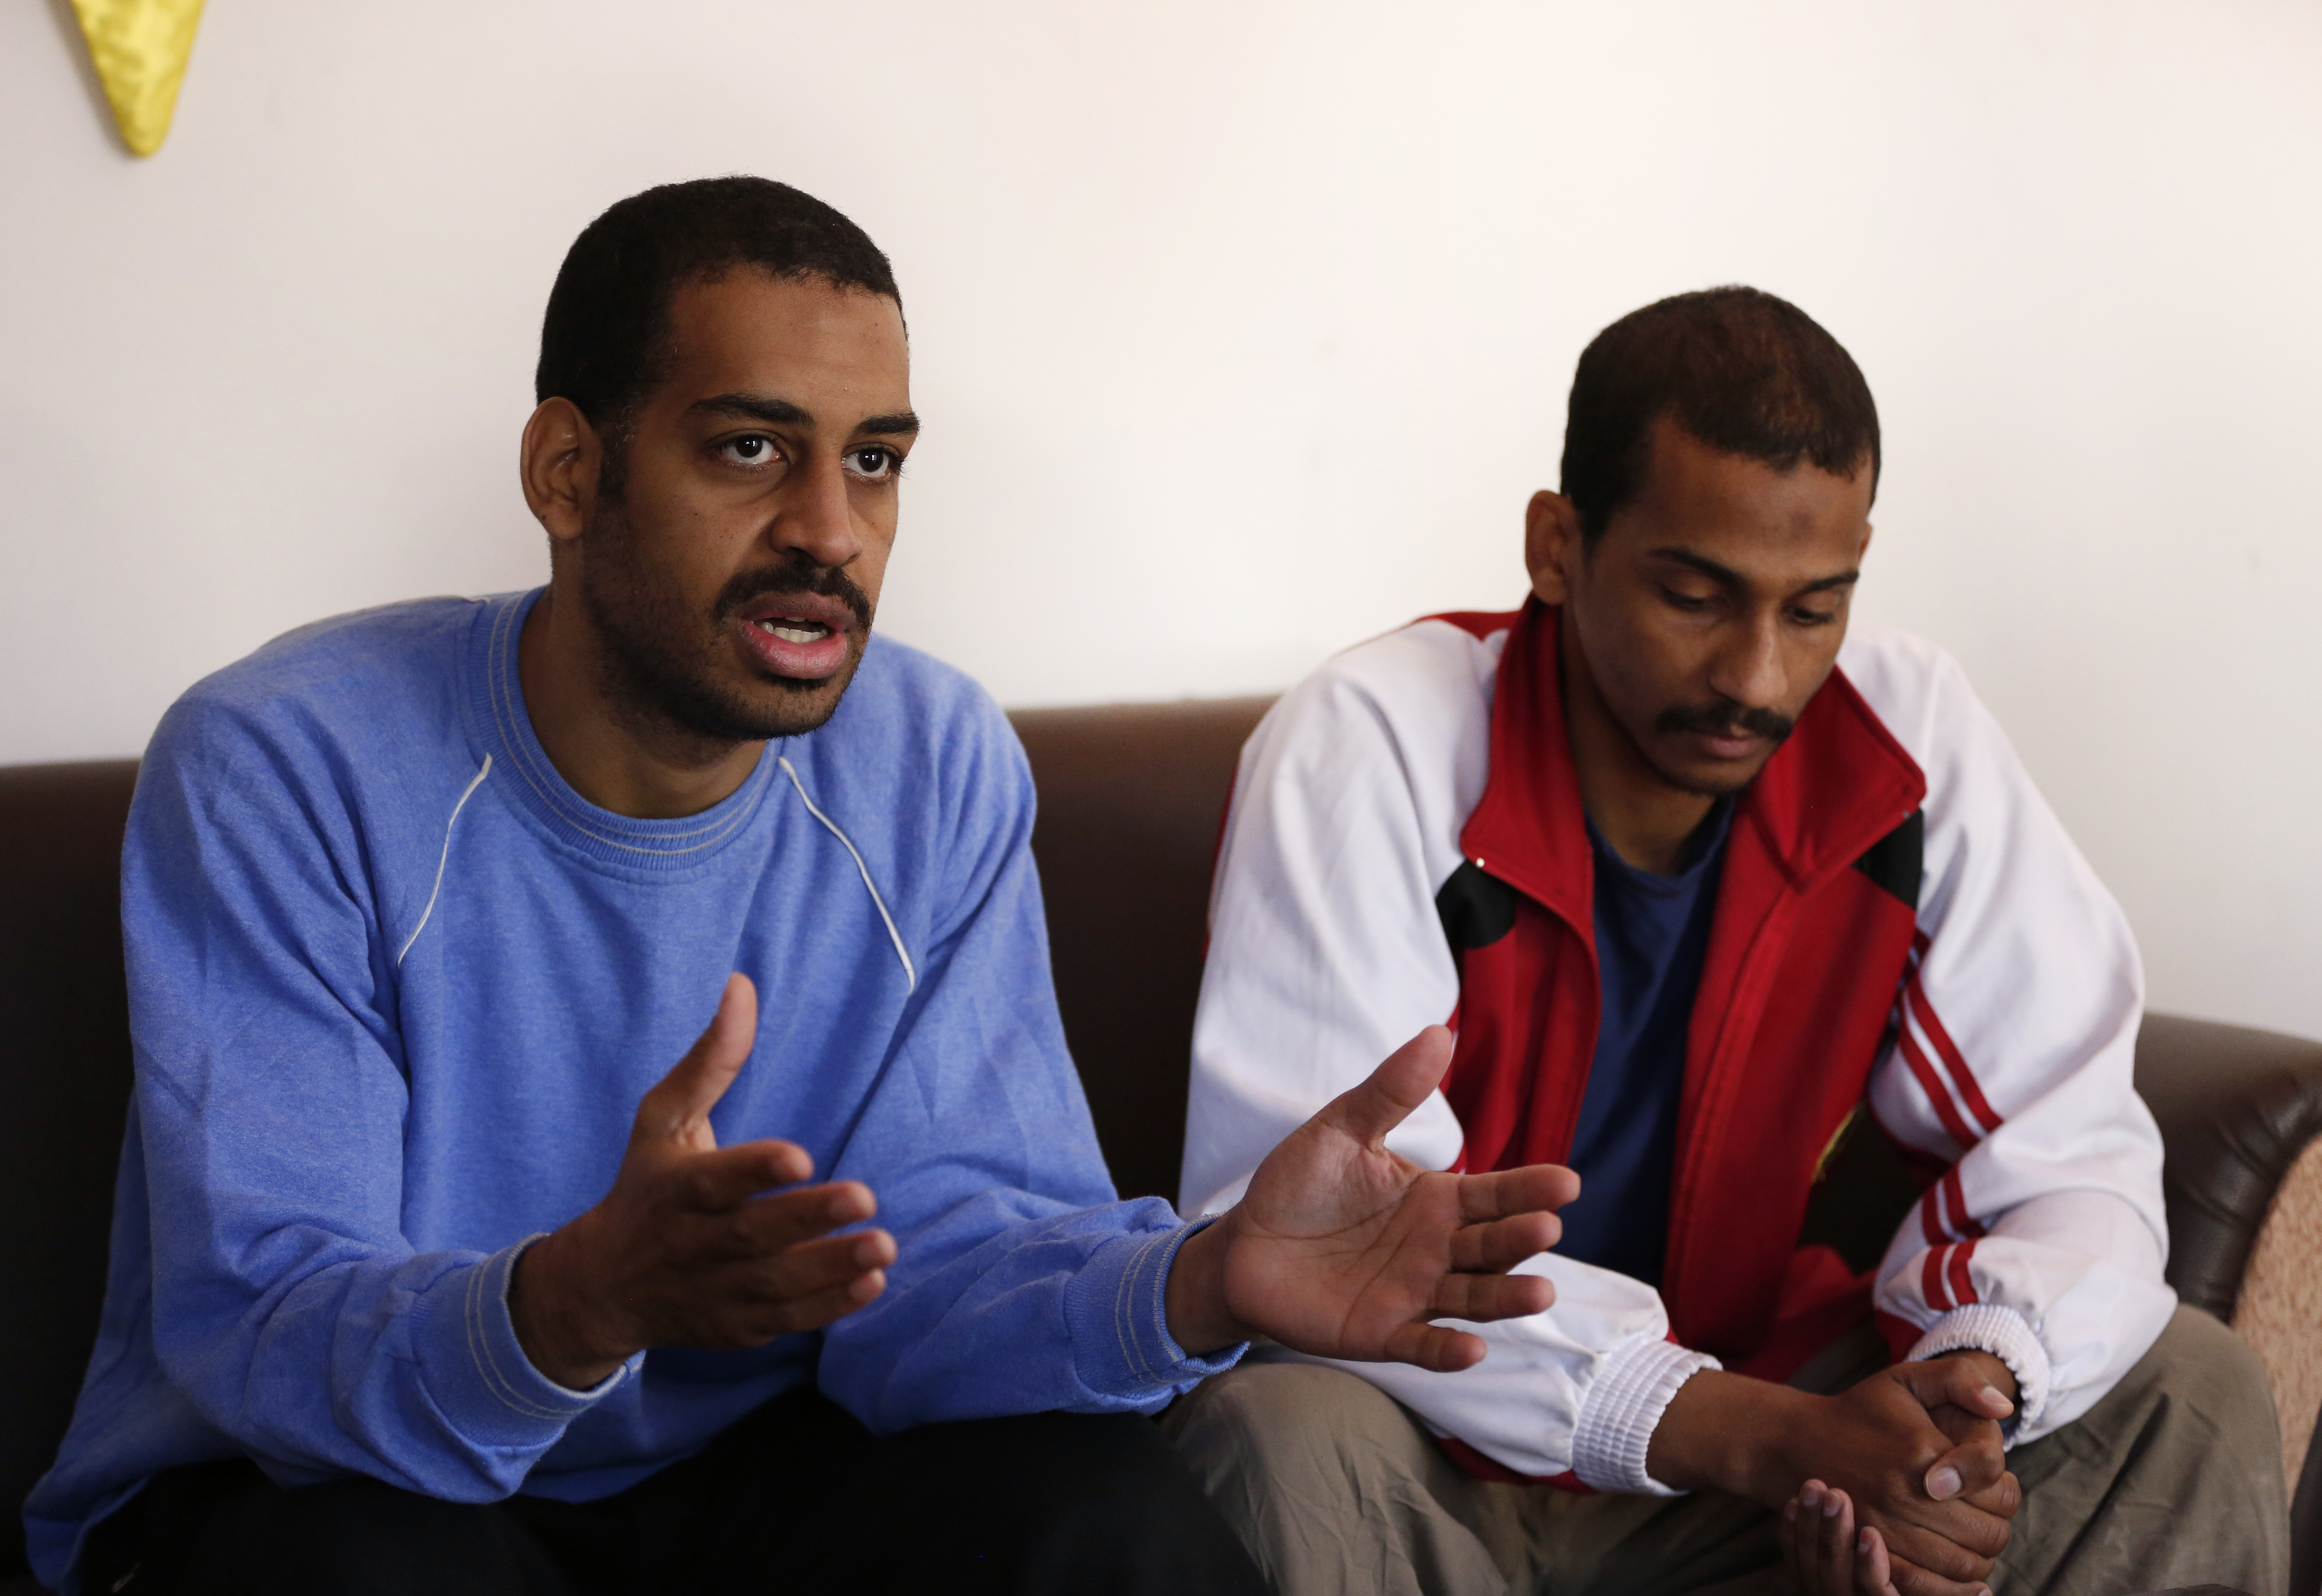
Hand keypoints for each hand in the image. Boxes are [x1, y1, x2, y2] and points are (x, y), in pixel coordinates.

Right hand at [510, 975, 896, 1387]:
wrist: (603, 1287)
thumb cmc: (645, 1188)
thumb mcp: (662, 1121)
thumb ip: (711, 1060)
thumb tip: (741, 985)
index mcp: (676, 1189)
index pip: (715, 1181)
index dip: (754, 1170)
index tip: (799, 1157)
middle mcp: (695, 1244)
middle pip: (753, 1235)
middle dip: (808, 1219)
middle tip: (866, 1198)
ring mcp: (716, 1290)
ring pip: (777, 1284)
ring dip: (831, 1268)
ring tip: (883, 1246)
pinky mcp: (737, 1326)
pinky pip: (786, 1321)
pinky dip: (828, 1308)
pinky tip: (870, 1284)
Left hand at [1164, 1026, 1580, 1368]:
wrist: (1243, 1244)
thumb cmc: (1300, 1185)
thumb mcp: (1342, 1129)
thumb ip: (1390, 1091)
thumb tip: (1440, 1031)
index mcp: (1436, 1201)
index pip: (1494, 1194)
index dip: (1529, 1188)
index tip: (1567, 1182)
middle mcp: (1437, 1250)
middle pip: (1491, 1245)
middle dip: (1522, 1237)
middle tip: (1548, 1225)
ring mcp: (1413, 1294)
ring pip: (1472, 1299)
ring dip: (1506, 1298)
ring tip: (1540, 1292)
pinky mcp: (1381, 1332)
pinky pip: (1421, 1344)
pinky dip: (1448, 1351)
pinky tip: (1473, 1349)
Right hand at [1652, 1359, 2020, 1595]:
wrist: (1795, 1441)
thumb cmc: (1861, 1410)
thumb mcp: (1906, 1378)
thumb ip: (1960, 1379)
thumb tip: (2004, 1407)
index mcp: (1923, 1451)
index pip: (2000, 1492)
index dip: (2008, 1491)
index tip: (1996, 1484)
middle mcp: (1905, 1494)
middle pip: (1988, 1534)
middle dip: (1997, 1527)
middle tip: (1985, 1515)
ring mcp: (1886, 1527)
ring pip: (1964, 1565)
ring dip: (1979, 1559)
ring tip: (1971, 1541)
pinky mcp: (1869, 1551)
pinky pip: (1925, 1585)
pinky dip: (1948, 1587)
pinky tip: (1956, 1575)